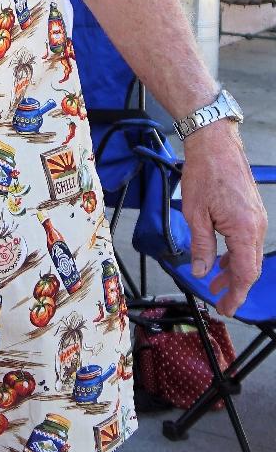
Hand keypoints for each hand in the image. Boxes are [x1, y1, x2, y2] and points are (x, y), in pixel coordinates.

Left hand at [181, 123, 267, 315]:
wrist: (215, 143)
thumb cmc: (204, 173)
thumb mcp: (195, 214)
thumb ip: (201, 246)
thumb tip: (201, 271)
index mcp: (245, 230)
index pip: (245, 273)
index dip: (236, 294)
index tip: (225, 308)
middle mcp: (257, 226)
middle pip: (249, 267)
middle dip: (235, 286)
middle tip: (219, 300)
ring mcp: (256, 218)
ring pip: (248, 254)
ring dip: (232, 270)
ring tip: (214, 282)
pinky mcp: (251, 211)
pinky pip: (246, 240)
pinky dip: (234, 253)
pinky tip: (219, 259)